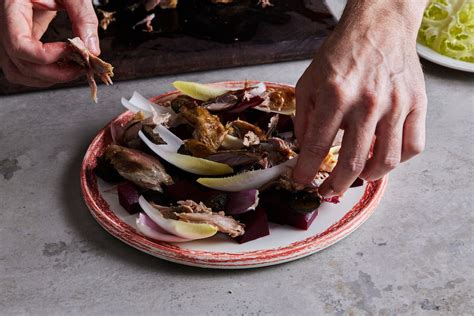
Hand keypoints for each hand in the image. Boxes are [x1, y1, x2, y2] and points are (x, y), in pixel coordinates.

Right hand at [0, 0, 98, 86]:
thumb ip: (83, 16)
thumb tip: (92, 49)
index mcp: (10, 6)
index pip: (19, 45)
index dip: (47, 56)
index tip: (71, 49)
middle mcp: (3, 24)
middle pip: (21, 64)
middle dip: (55, 72)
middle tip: (82, 67)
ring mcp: (6, 36)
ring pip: (19, 72)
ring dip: (49, 78)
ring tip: (74, 69)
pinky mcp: (16, 43)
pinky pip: (22, 69)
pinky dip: (44, 75)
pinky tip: (64, 67)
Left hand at [293, 0, 427, 196]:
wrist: (378, 28)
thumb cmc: (340, 55)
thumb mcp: (308, 82)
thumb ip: (303, 119)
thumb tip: (305, 151)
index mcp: (335, 95)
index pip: (317, 146)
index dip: (306, 170)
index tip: (302, 180)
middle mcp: (367, 102)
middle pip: (353, 163)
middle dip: (335, 186)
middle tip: (327, 191)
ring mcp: (396, 104)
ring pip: (386, 161)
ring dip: (367, 178)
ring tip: (355, 177)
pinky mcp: (417, 104)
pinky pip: (413, 146)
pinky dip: (398, 161)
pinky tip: (382, 158)